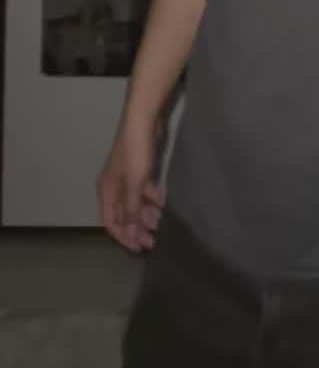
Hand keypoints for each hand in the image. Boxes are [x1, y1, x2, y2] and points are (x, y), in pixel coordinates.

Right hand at [97, 114, 165, 251]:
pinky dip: (152, 197)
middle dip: (138, 227)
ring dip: (146, 213)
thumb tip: (129, 231)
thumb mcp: (134, 183)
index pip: (111, 222)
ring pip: (135, 202)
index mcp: (106, 191)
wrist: (143, 120)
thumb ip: (130, 208)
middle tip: (155, 239)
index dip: (124, 237)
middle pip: (124, 214)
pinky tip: (163, 201)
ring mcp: (127, 177)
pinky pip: (144, 189)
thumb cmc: (135, 153)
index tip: (140, 247)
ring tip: (161, 220)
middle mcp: (114, 186)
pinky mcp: (139, 168)